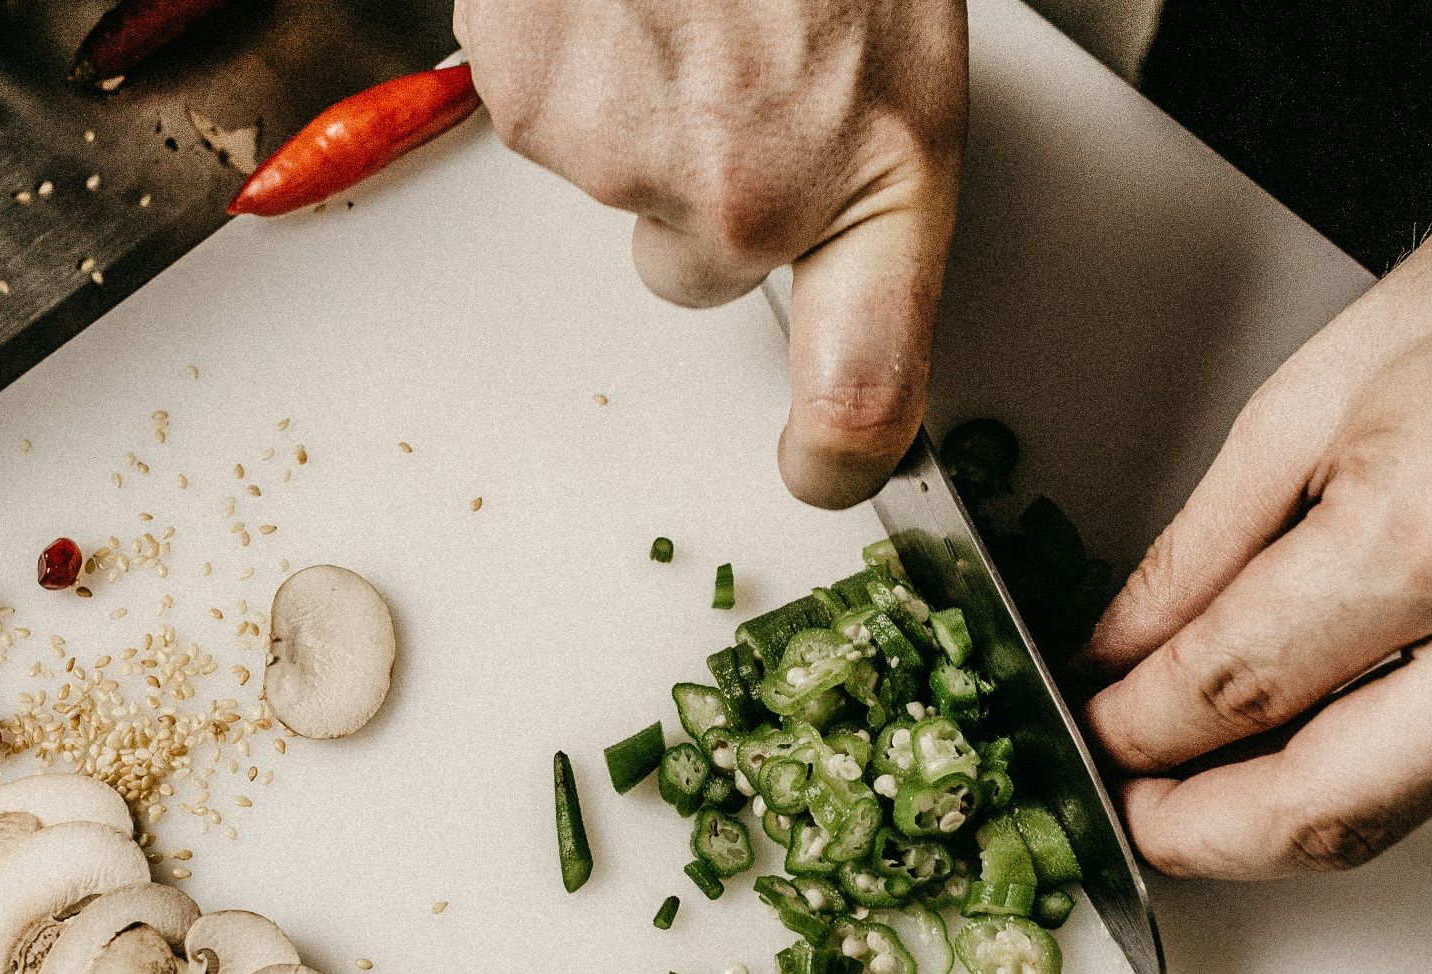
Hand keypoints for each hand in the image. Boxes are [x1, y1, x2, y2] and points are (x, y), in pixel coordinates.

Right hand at [454, 0, 966, 507]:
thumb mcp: (902, 58)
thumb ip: (860, 191)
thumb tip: (813, 277)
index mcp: (877, 179)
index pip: (869, 386)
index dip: (842, 451)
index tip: (822, 469)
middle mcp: (747, 196)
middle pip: (696, 268)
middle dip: (708, 193)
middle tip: (739, 74)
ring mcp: (626, 155)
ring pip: (616, 183)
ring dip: (642, 109)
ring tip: (685, 6)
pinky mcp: (529, 101)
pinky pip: (545, 117)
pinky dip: (574, 63)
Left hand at [1081, 126, 1431, 878]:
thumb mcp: (1312, 390)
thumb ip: (1201, 546)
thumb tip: (1124, 649)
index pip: (1239, 685)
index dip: (1137, 728)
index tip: (1097, 731)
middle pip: (1331, 809)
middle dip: (1203, 833)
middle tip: (1135, 811)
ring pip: (1410, 803)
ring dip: (1293, 802)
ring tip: (1213, 766)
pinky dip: (1392, 746)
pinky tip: (1343, 705)